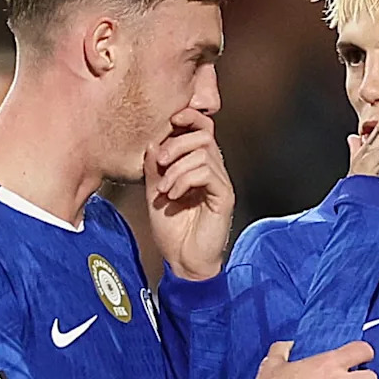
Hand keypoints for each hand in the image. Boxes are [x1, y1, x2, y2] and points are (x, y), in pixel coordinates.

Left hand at [144, 108, 233, 280]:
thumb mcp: (155, 191)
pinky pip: (207, 172)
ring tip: (164, 189)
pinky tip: (174, 195)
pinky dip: (185, 179)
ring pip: (202, 152)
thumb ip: (155, 167)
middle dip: (176, 143)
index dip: (188, 117)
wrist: (183, 261)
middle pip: (203, 134)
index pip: (201, 128)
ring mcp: (220, 182)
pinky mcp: (224, 196)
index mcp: (198, 164)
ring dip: (176, 168)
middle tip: (160, 163)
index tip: (170, 122)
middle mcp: (213, 169)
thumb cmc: (172, 229)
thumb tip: (155, 142)